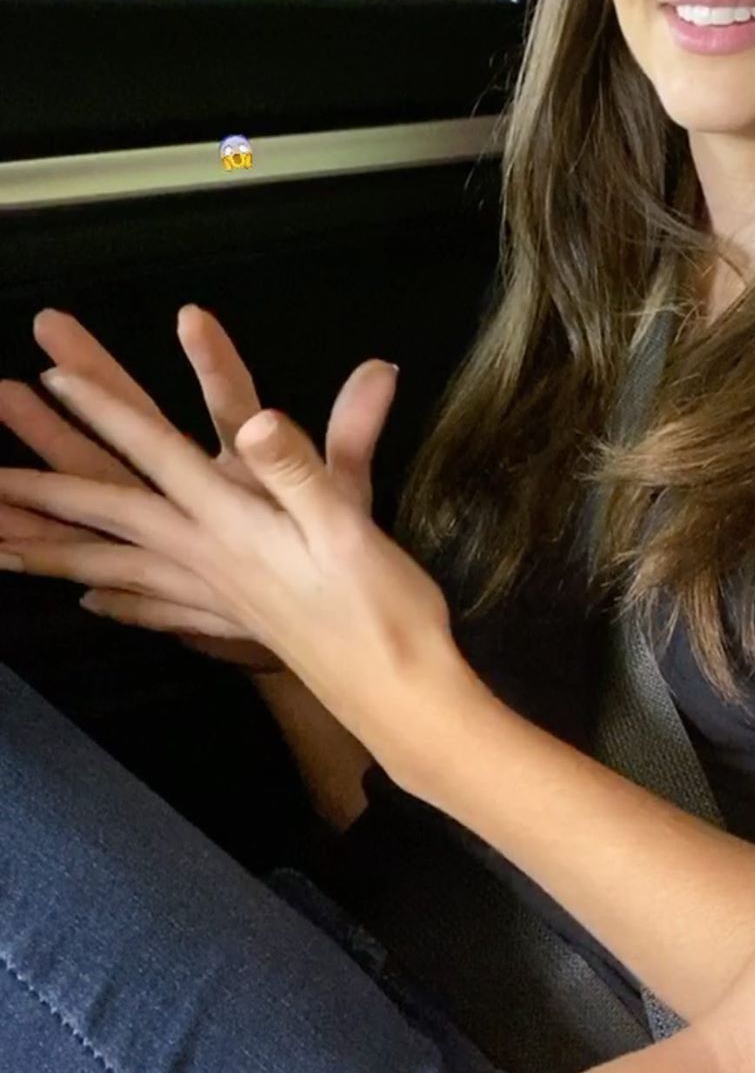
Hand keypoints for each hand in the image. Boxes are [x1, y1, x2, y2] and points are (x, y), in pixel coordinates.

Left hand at [0, 307, 378, 674]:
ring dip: (50, 553)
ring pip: (111, 569)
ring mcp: (212, 594)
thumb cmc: (380, 606)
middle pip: (107, 516)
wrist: (396, 695)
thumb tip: (256, 420)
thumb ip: (299, 469)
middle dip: (41, 490)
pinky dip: (116, 602)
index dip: (103, 411)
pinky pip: (153, 609)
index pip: (154, 453)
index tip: (50, 377)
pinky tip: (92, 605)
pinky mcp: (230, 623)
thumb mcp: (348, 526)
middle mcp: (205, 556)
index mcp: (231, 521)